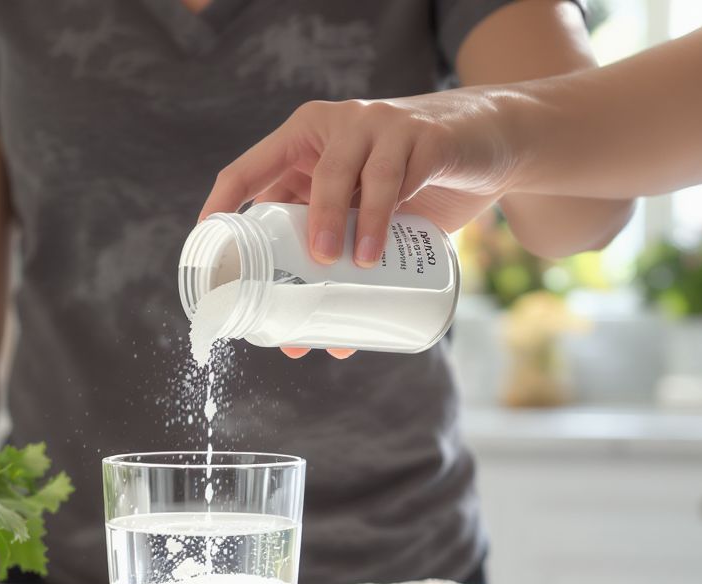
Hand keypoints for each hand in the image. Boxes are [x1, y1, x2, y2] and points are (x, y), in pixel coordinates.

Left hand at [200, 91, 516, 359]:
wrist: (492, 143)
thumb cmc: (413, 183)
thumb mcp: (362, 207)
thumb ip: (334, 247)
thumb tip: (301, 339)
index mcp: (306, 142)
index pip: (249, 169)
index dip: (223, 206)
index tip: (209, 250)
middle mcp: (336, 127)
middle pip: (298, 177)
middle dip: (290, 234)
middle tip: (290, 281)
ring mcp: (379, 126)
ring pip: (342, 175)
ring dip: (334, 223)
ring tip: (337, 266)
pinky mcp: (422, 137)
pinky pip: (393, 178)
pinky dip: (379, 219)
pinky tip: (375, 253)